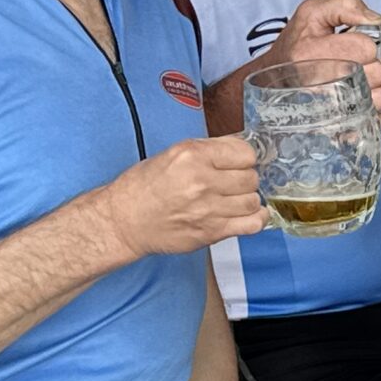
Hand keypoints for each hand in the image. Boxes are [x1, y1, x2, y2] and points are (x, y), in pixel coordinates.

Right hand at [101, 135, 268, 256]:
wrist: (124, 221)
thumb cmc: (143, 187)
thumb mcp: (172, 154)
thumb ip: (209, 150)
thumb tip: (241, 148)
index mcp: (192, 156)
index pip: (245, 152)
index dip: (243, 158)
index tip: (237, 163)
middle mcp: (202, 181)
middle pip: (251, 177)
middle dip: (244, 179)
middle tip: (230, 183)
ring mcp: (208, 209)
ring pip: (252, 200)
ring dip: (246, 199)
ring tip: (232, 199)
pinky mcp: (211, 232)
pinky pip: (252, 224)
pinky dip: (256, 218)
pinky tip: (247, 214)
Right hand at [255, 0, 380, 109]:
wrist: (272, 83)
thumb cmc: (295, 46)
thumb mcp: (312, 13)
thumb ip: (346, 5)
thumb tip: (377, 20)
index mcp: (312, 52)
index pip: (366, 47)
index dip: (364, 43)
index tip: (350, 45)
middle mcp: (320, 84)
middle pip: (376, 73)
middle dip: (371, 66)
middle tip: (353, 64)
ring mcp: (329, 111)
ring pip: (379, 99)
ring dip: (374, 90)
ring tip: (355, 83)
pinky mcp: (338, 129)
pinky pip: (374, 118)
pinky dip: (372, 109)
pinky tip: (356, 100)